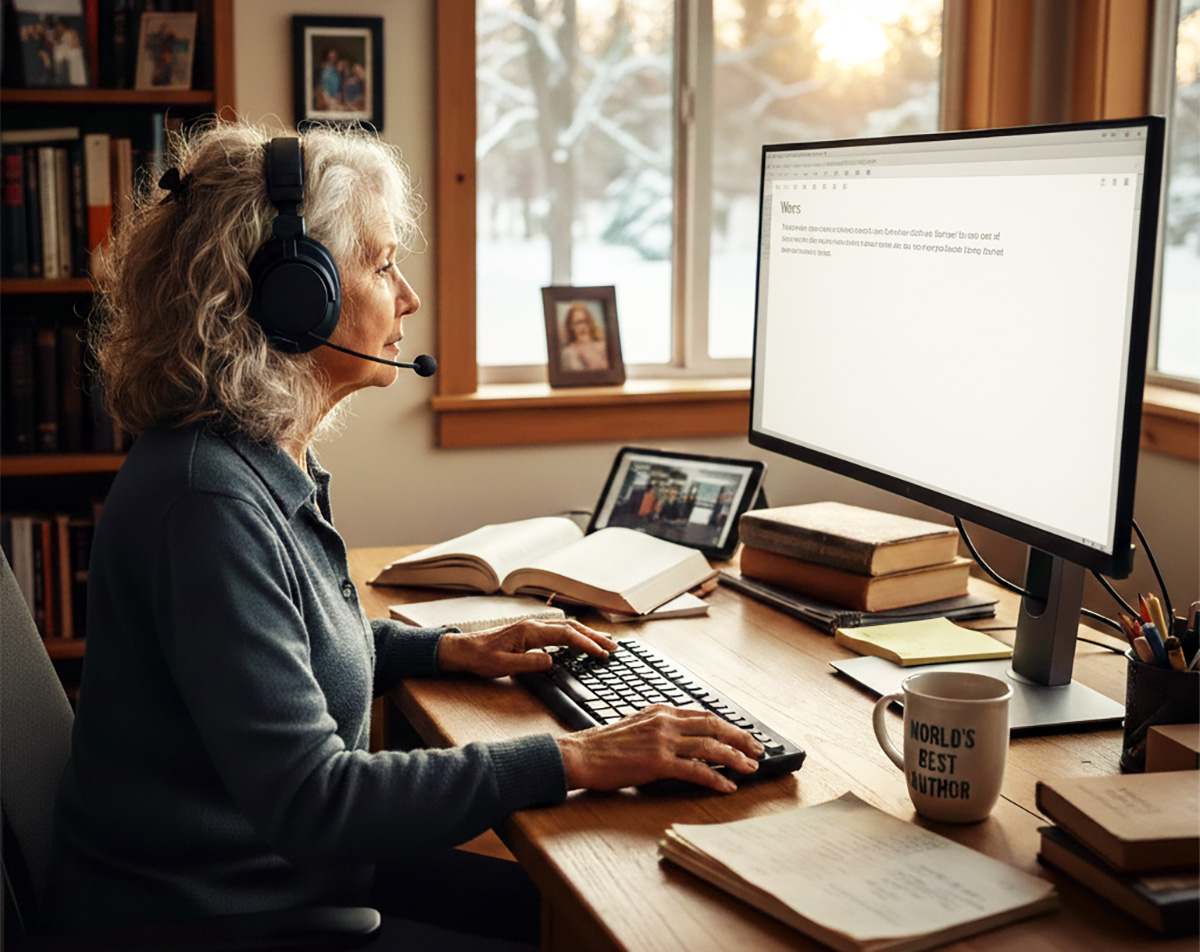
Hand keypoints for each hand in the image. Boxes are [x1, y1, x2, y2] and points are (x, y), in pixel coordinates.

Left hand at [437, 618, 617, 678]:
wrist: (462, 649)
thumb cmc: (480, 658)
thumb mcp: (503, 666)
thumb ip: (529, 664)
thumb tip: (552, 661)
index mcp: (530, 631)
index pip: (566, 635)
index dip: (586, 644)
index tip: (601, 654)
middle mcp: (534, 625)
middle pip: (571, 627)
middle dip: (594, 637)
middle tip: (614, 647)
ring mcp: (532, 627)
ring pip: (567, 627)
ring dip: (586, 634)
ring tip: (604, 643)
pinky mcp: (529, 632)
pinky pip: (558, 631)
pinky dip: (575, 635)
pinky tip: (580, 641)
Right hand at [556, 704, 764, 793]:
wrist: (581, 754)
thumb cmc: (603, 746)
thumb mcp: (635, 725)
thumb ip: (658, 727)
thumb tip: (679, 737)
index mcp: (660, 711)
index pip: (702, 715)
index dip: (726, 725)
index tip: (741, 735)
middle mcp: (665, 721)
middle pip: (713, 726)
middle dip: (739, 738)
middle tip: (757, 749)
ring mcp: (662, 740)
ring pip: (710, 746)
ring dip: (734, 758)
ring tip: (750, 768)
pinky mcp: (658, 761)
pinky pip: (695, 770)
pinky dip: (715, 778)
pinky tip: (727, 786)